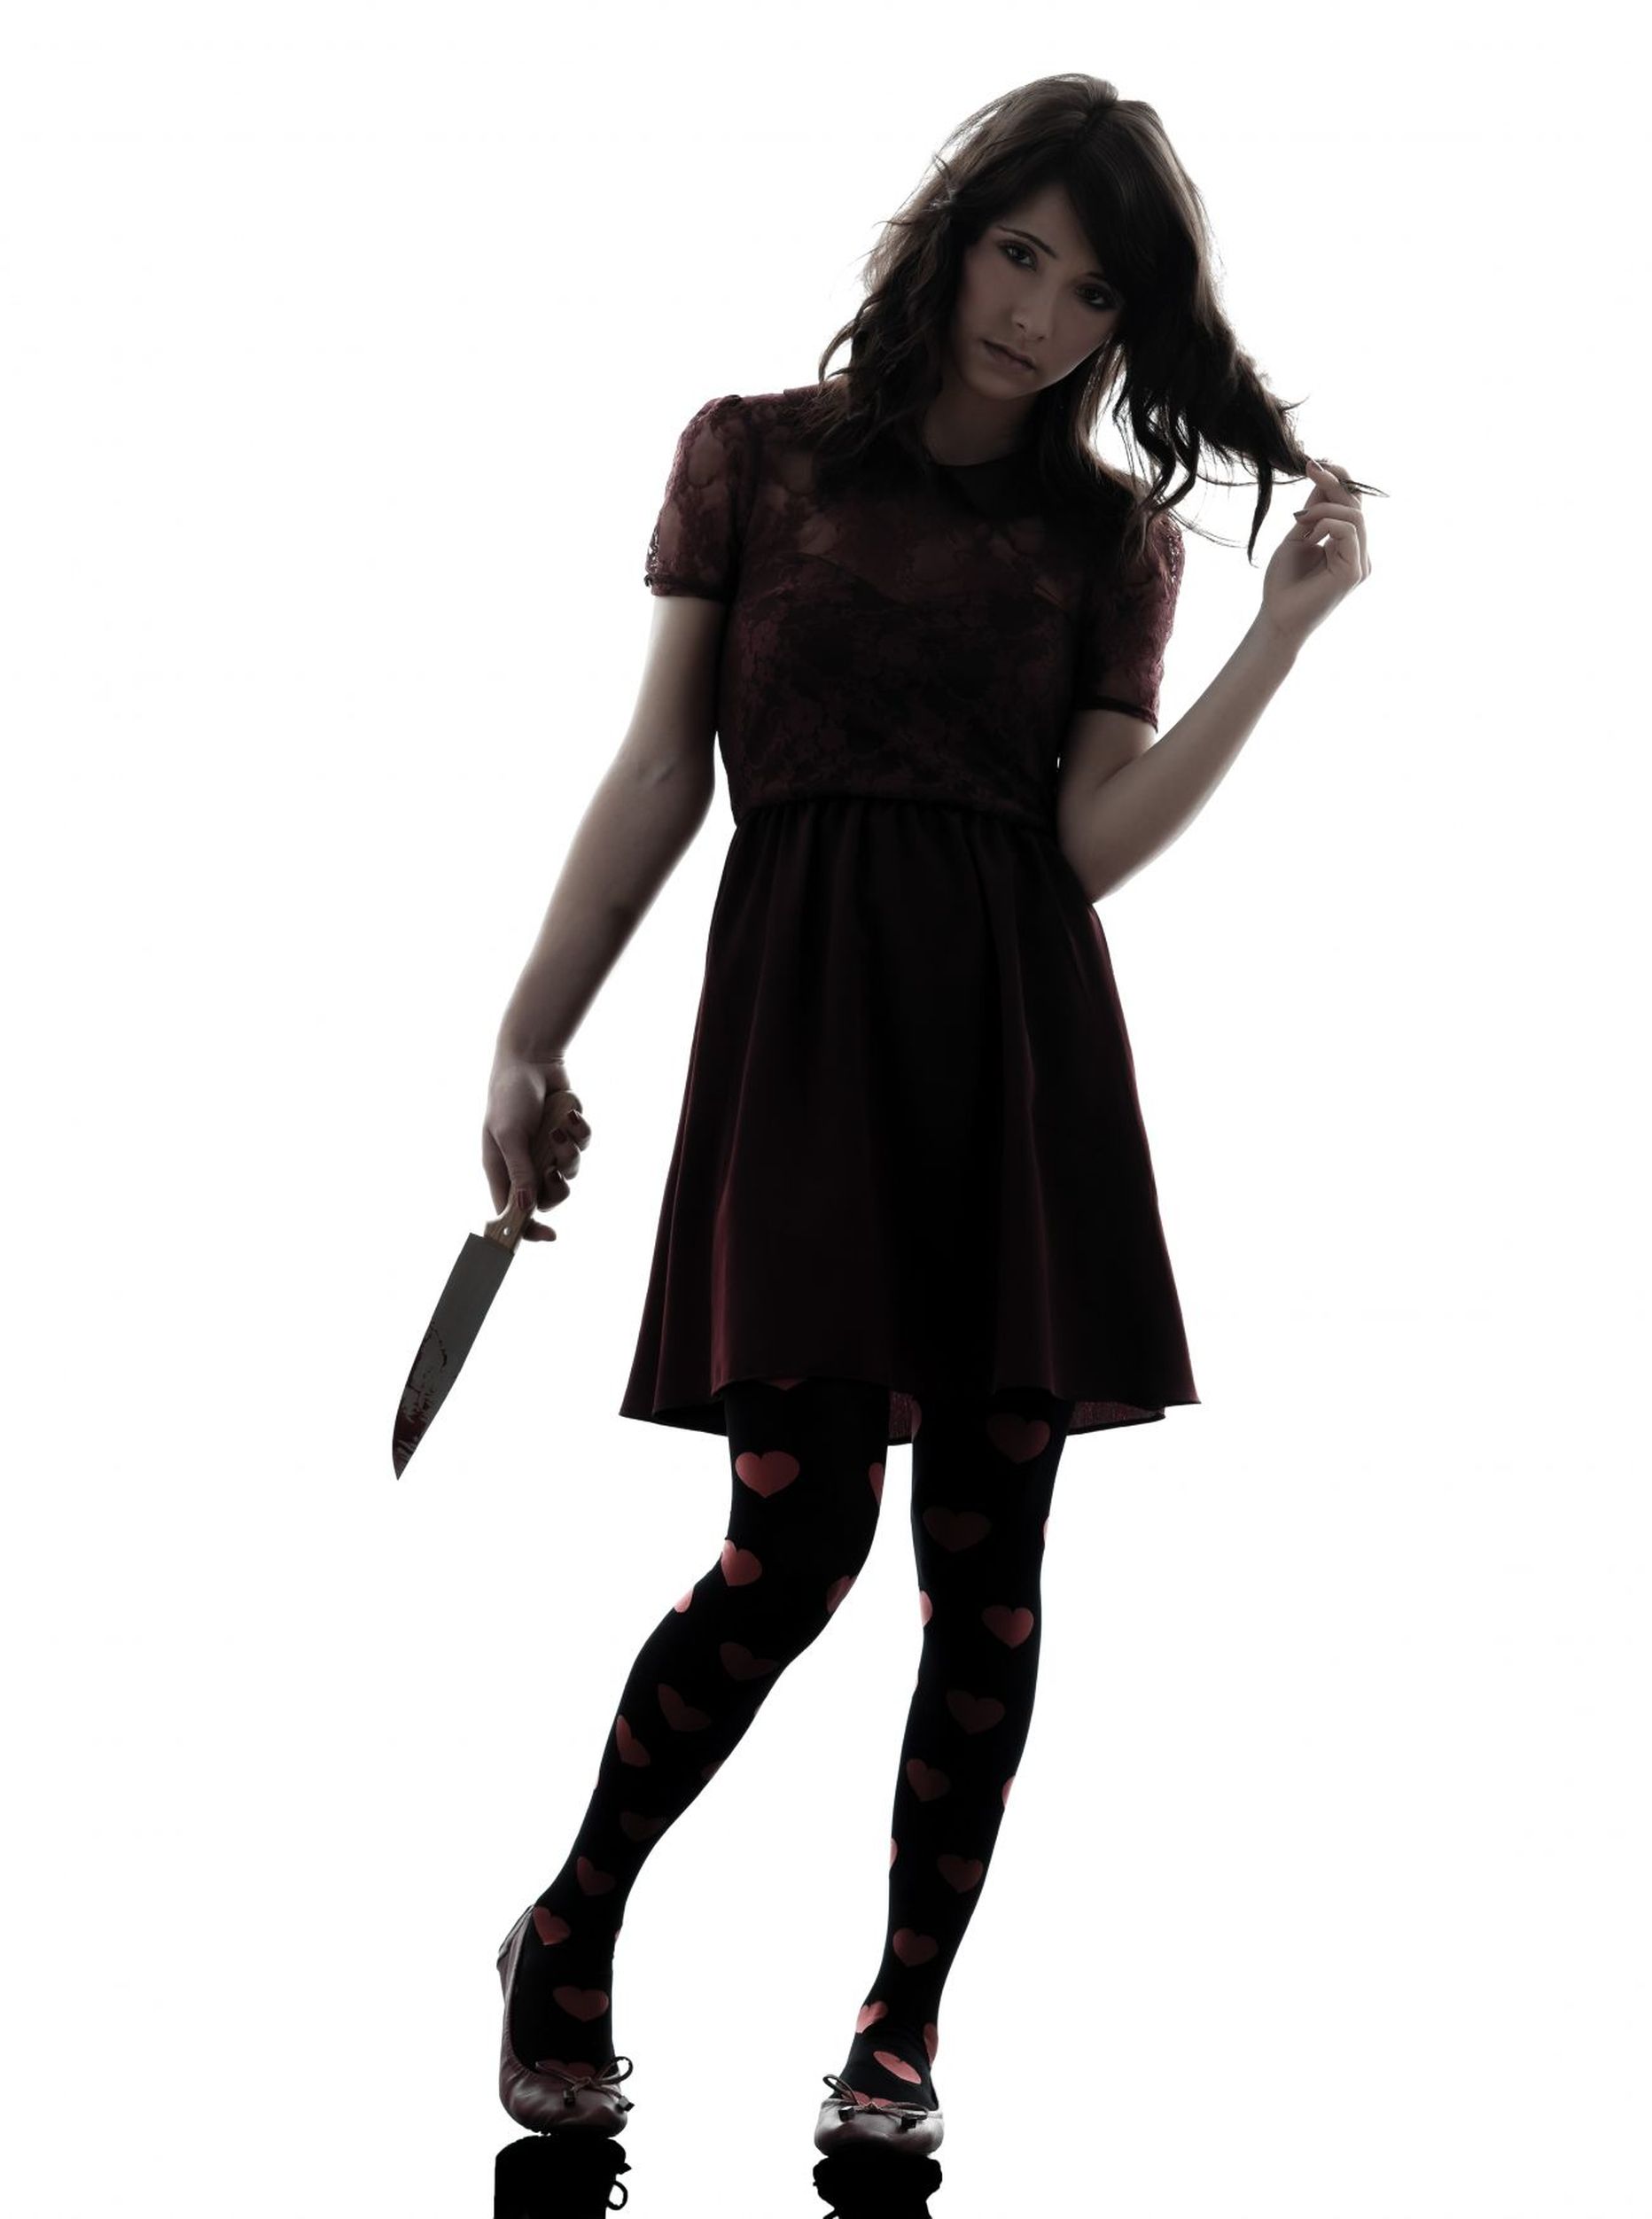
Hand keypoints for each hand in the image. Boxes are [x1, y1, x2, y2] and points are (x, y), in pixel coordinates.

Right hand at [481, 1052, 591, 1242]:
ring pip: (570, 1172)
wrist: (532, 1059)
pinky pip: (583, 1146)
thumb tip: (526, 1208)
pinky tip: (569, 1113)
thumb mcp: (509, 1134)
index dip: (529, 1229)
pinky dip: (579, 1131)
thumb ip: (519, 1171)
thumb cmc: (510, 1096)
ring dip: (569, 1153)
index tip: (549, 1235)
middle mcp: (526, 1164)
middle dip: (557, 1186)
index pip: (513, 1212)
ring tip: (559, 1129)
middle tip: (553, 1170)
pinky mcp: (568, 1134)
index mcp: (502, 1169)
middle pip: (549, 1199)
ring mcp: (548, 1149)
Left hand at [1259, 457, 1371, 651]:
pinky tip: (1307, 532)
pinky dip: (1326, 523)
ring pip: (1355, 515)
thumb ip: (1314, 511)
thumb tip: (1323, 478)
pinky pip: (1349, 531)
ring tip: (1299, 516)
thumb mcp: (1298, 537)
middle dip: (1334, 482)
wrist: (1276, 619)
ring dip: (1325, 506)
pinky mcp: (1355, 571)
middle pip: (1356, 505)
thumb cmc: (1283, 584)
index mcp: (1347, 546)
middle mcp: (1358, 553)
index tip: (1315, 462)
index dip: (1338, 480)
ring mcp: (1360, 563)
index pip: (1351, 505)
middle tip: (1311, 466)